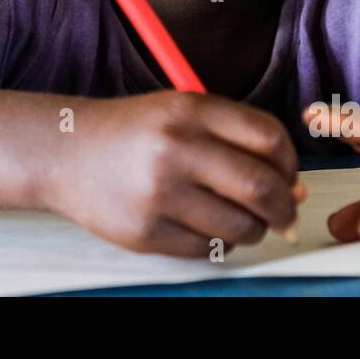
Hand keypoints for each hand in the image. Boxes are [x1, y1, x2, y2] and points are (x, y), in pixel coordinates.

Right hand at [47, 91, 304, 257]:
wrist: (65, 151)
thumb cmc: (134, 132)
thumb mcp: (180, 111)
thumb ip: (236, 138)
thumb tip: (294, 187)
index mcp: (190, 109)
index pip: (269, 139)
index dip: (291, 164)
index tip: (289, 178)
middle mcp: (175, 147)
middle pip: (262, 187)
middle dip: (285, 208)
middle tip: (284, 215)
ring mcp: (159, 192)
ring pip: (240, 226)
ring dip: (253, 230)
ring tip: (240, 222)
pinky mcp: (145, 232)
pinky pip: (207, 249)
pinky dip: (218, 243)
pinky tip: (204, 227)